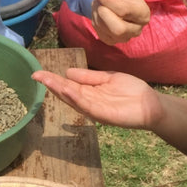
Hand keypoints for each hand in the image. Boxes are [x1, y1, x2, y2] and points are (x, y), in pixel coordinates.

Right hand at [32, 66, 161, 128]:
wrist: (151, 104)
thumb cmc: (131, 91)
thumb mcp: (107, 78)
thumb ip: (88, 77)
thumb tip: (67, 72)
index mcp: (88, 93)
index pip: (67, 85)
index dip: (53, 79)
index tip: (38, 72)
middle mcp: (87, 102)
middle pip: (66, 92)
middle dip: (51, 84)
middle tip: (35, 75)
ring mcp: (94, 109)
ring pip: (73, 99)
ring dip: (59, 90)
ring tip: (45, 80)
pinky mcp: (103, 114)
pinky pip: (86, 105)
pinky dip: (75, 98)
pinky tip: (66, 90)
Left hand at [90, 0, 149, 44]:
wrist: (121, 3)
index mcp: (143, 14)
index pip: (122, 10)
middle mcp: (137, 29)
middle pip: (118, 29)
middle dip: (102, 12)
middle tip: (98, 1)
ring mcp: (124, 38)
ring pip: (105, 29)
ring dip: (96, 14)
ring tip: (99, 4)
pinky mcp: (112, 41)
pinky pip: (99, 33)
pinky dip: (95, 21)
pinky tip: (100, 14)